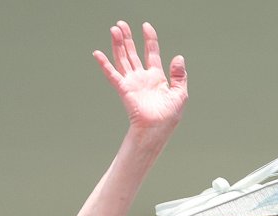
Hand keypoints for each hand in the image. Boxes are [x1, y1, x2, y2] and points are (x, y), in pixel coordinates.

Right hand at [94, 22, 187, 137]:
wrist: (156, 129)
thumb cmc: (169, 117)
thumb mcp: (180, 94)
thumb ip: (179, 75)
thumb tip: (178, 57)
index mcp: (156, 78)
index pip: (151, 53)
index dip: (149, 39)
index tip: (146, 26)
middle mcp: (142, 78)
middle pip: (132, 53)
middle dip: (127, 38)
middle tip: (121, 24)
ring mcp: (132, 83)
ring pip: (122, 58)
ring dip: (118, 44)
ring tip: (114, 29)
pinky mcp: (124, 89)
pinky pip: (112, 74)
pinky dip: (104, 64)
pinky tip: (97, 53)